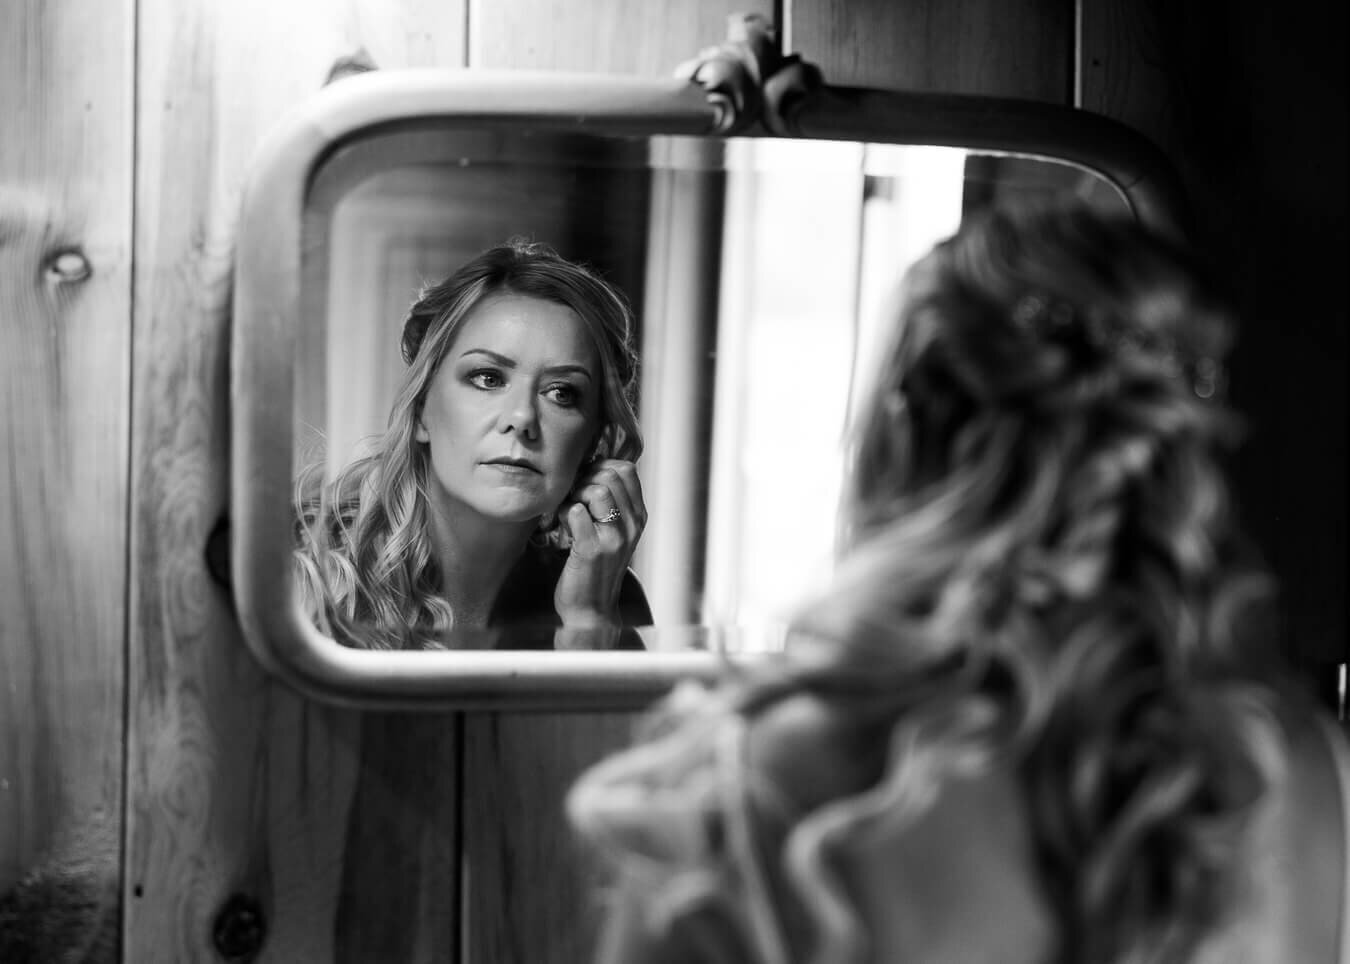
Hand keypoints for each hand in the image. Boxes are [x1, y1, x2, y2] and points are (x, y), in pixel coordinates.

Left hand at [553, 459, 646, 627]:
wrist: (590, 611)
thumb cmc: (595, 568)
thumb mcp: (613, 533)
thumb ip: (610, 504)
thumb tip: (590, 469)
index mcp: (639, 517)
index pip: (627, 470)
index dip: (600, 467)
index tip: (584, 481)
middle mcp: (632, 526)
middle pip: (611, 475)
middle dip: (584, 478)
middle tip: (571, 496)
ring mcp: (614, 538)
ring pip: (598, 490)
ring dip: (574, 493)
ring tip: (566, 510)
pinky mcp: (592, 550)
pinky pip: (577, 511)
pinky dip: (563, 511)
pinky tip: (560, 524)